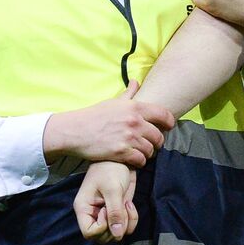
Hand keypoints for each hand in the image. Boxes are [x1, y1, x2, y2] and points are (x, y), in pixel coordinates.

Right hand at [43, 80, 175, 166]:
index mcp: (135, 107)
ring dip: (148, 153)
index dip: (170, 122)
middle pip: (159, 136)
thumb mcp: (113, 102)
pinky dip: (140, 162)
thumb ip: (128, 93)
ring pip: (150, 150)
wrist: (74, 131)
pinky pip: (140, 160)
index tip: (169, 127)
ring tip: (143, 153)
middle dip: (157, 142)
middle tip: (153, 144)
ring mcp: (128, 138)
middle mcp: (135, 122)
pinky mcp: (121, 152)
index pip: (164, 114)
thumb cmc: (93, 115)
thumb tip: (136, 82)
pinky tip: (135, 161)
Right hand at [74, 161, 138, 243]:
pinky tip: (130, 204)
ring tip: (126, 205)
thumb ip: (115, 212)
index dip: (102, 227)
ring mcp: (106, 215)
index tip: (108, 210)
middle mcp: (93, 215)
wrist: (121, 160)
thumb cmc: (111, 169)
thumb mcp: (113, 189)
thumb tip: (117, 235)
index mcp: (84, 209)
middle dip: (116, 227)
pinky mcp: (118, 212)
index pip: (89, 233)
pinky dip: (131, 220)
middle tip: (120, 208)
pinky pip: (125, 226)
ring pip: (115, 234)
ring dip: (126, 223)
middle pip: (102, 237)